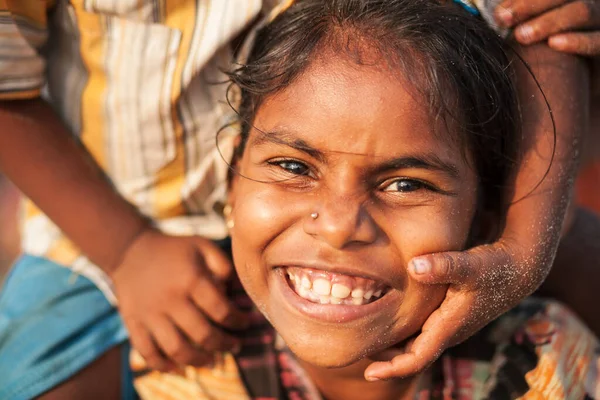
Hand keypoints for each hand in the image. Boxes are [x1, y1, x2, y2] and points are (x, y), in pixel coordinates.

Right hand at [111, 229, 247, 370]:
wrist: (131, 250)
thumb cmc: (174, 249)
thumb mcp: (202, 245)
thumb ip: (223, 264)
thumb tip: (235, 289)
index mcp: (192, 280)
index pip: (222, 311)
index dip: (238, 321)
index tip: (245, 323)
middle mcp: (171, 300)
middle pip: (203, 335)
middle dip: (224, 344)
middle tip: (235, 345)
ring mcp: (150, 314)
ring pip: (177, 349)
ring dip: (198, 360)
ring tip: (211, 359)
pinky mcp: (133, 323)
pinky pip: (148, 352)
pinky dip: (162, 365)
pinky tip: (177, 367)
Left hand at [364, 240, 549, 379]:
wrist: (517, 268)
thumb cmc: (493, 267)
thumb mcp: (470, 265)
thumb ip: (444, 265)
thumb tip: (414, 266)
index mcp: (449, 327)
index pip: (417, 358)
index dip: (392, 368)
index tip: (368, 373)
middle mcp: (448, 331)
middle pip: (411, 355)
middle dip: (386, 359)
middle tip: (356, 353)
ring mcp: (448, 324)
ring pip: (415, 344)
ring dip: (392, 347)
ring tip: (365, 340)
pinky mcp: (449, 314)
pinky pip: (421, 332)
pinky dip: (403, 333)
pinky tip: (387, 322)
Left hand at [494, 0, 599, 54]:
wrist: (585, 84)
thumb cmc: (560, 58)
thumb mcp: (542, 36)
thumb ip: (525, 21)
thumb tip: (498, 15)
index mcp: (571, 2)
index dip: (524, 0)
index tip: (498, 15)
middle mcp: (592, 5)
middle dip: (530, 5)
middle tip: (503, 20)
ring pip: (583, 11)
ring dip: (549, 22)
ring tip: (521, 36)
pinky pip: (598, 41)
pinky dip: (578, 41)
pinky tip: (554, 44)